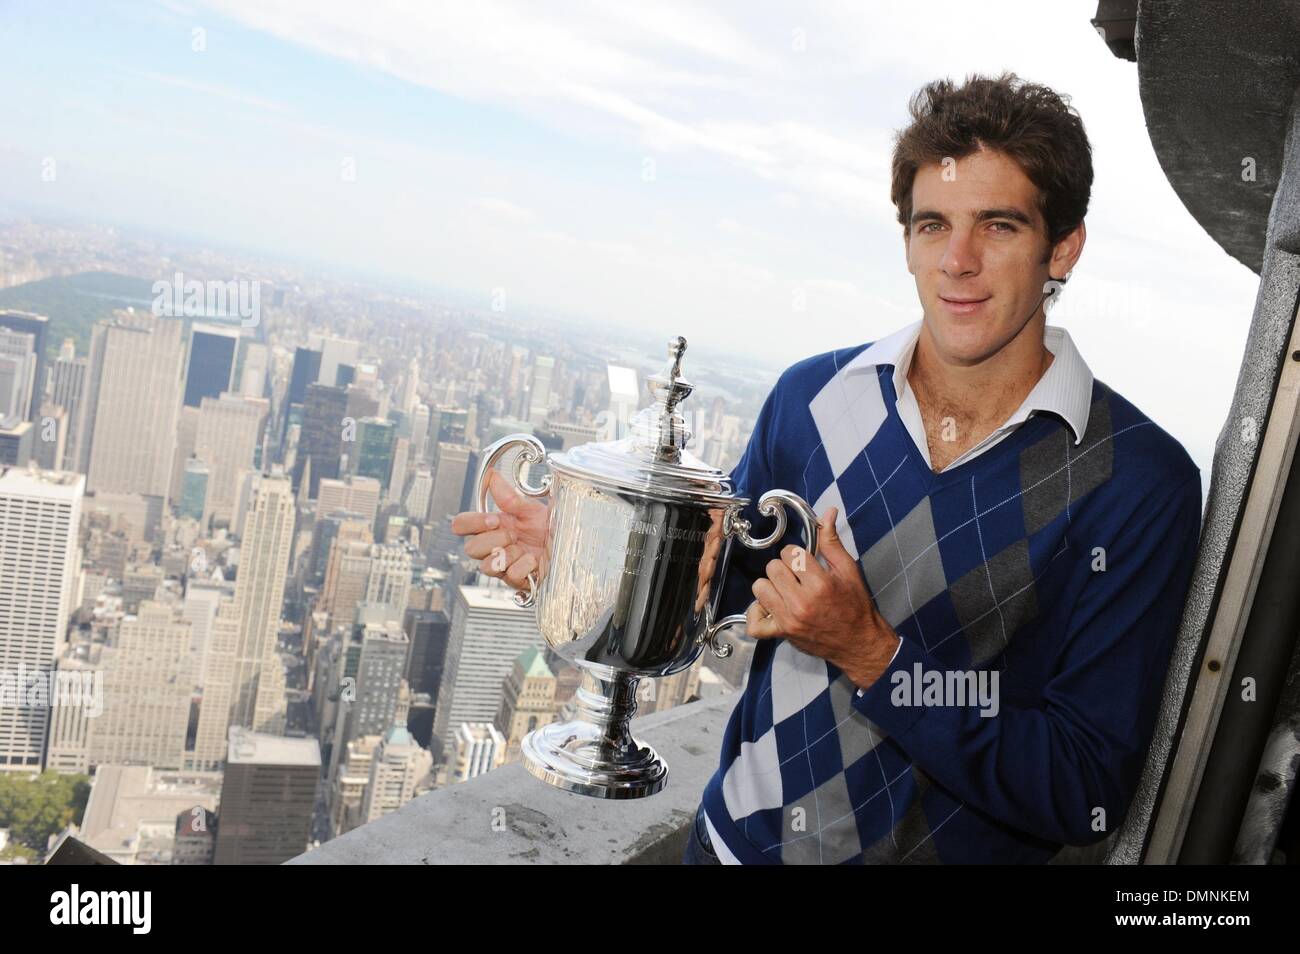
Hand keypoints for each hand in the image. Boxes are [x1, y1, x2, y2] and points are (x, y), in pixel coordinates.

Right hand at [450, 467, 549, 592]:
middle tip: (513, 535)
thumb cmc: (550, 528)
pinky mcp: (517, 581)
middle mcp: (494, 547)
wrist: (572, 547)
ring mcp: (503, 566)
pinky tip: (534, 561)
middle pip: (470, 549)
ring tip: (524, 549)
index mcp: (492, 527)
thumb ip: (509, 497)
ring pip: (486, 567)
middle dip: (493, 540)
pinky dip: (524, 567)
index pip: (462, 525)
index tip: (495, 520)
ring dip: (507, 555)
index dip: (473, 523)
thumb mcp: (532, 509)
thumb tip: (492, 476)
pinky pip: (510, 577)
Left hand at [746, 506, 900, 690]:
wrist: (859, 643)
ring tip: (786, 591)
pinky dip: (758, 614)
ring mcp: (789, 620)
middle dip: (784, 569)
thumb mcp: (848, 571)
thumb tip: (828, 512)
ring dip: (771, 587)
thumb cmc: (855, 606)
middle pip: (772, 568)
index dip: (796, 555)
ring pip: (760, 588)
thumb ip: (832, 542)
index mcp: (820, 583)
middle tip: (798, 578)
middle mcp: (801, 602)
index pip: (789, 553)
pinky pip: (755, 623)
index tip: (805, 564)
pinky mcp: (782, 634)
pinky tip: (771, 607)